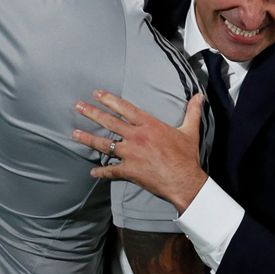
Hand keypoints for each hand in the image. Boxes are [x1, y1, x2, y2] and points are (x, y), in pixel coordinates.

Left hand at [73, 90, 207, 212]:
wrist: (184, 180)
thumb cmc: (186, 155)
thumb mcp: (190, 130)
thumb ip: (192, 112)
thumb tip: (200, 96)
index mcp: (149, 125)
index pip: (125, 108)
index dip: (110, 100)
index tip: (97, 93)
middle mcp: (136, 137)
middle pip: (109, 122)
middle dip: (92, 113)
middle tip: (78, 107)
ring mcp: (130, 154)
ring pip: (104, 144)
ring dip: (88, 139)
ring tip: (74, 134)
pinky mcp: (128, 170)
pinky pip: (111, 170)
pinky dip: (101, 172)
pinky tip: (93, 171)